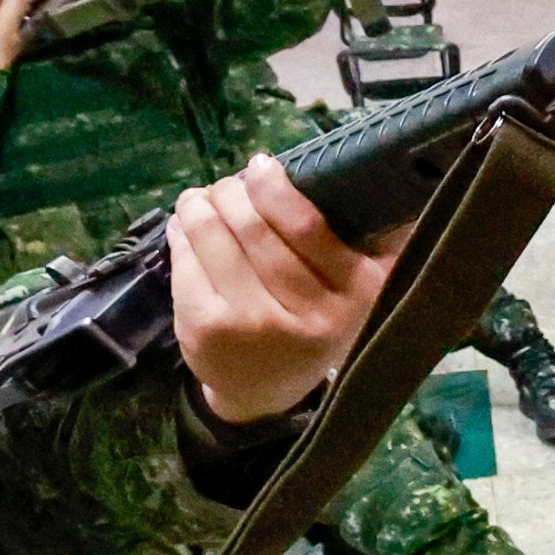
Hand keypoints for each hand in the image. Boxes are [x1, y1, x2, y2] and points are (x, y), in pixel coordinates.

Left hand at [171, 156, 402, 427]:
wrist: (268, 389)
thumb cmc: (313, 318)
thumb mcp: (356, 285)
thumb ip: (374, 234)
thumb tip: (356, 167)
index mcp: (355, 292)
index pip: (306, 225)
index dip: (274, 187)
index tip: (262, 165)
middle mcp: (306, 312)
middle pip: (253, 225)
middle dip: (232, 190)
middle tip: (230, 184)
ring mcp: (252, 324)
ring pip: (212, 235)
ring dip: (199, 204)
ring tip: (202, 199)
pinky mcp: (206, 329)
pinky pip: (184, 259)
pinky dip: (181, 233)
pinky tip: (187, 228)